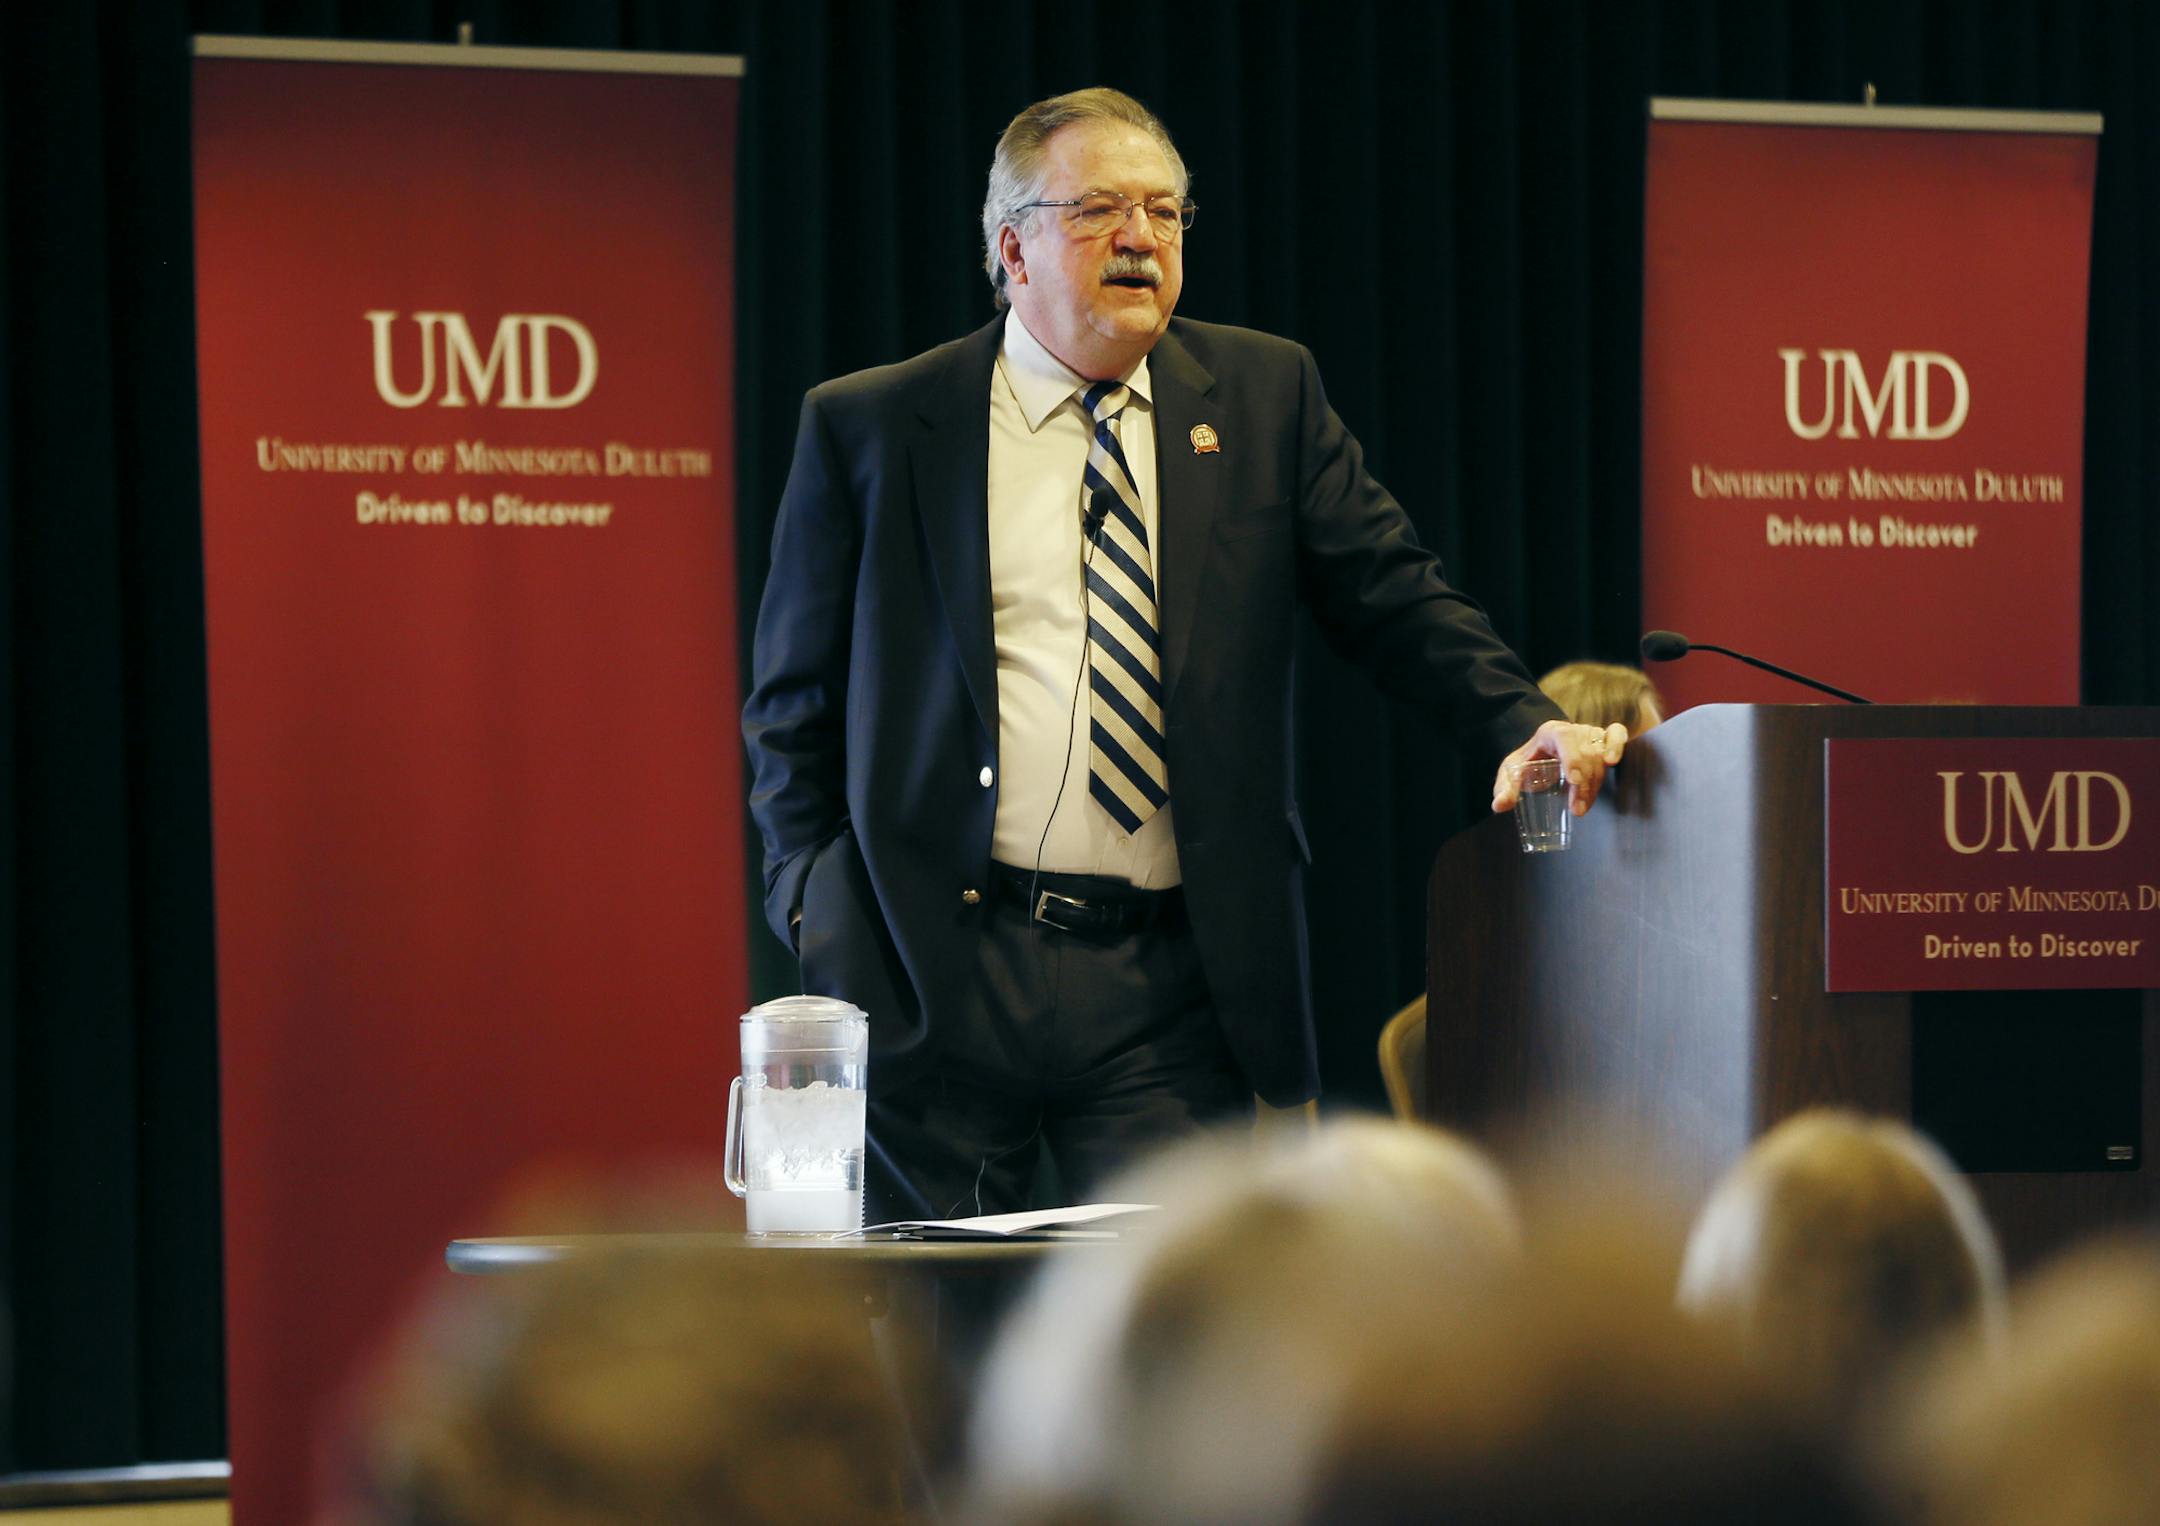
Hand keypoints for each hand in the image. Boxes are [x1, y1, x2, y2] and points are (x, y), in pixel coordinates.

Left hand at [1491, 719, 1627, 817]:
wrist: (1542, 749)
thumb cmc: (1529, 761)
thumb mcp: (1513, 772)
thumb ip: (1505, 788)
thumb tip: (1499, 806)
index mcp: (1549, 732)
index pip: (1565, 740)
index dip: (1572, 759)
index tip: (1573, 781)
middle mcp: (1573, 730)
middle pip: (1585, 753)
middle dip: (1583, 784)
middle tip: (1577, 810)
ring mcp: (1590, 732)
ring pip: (1600, 754)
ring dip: (1595, 783)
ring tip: (1582, 807)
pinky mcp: (1604, 738)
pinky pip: (1618, 734)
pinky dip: (1618, 745)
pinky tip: (1614, 763)